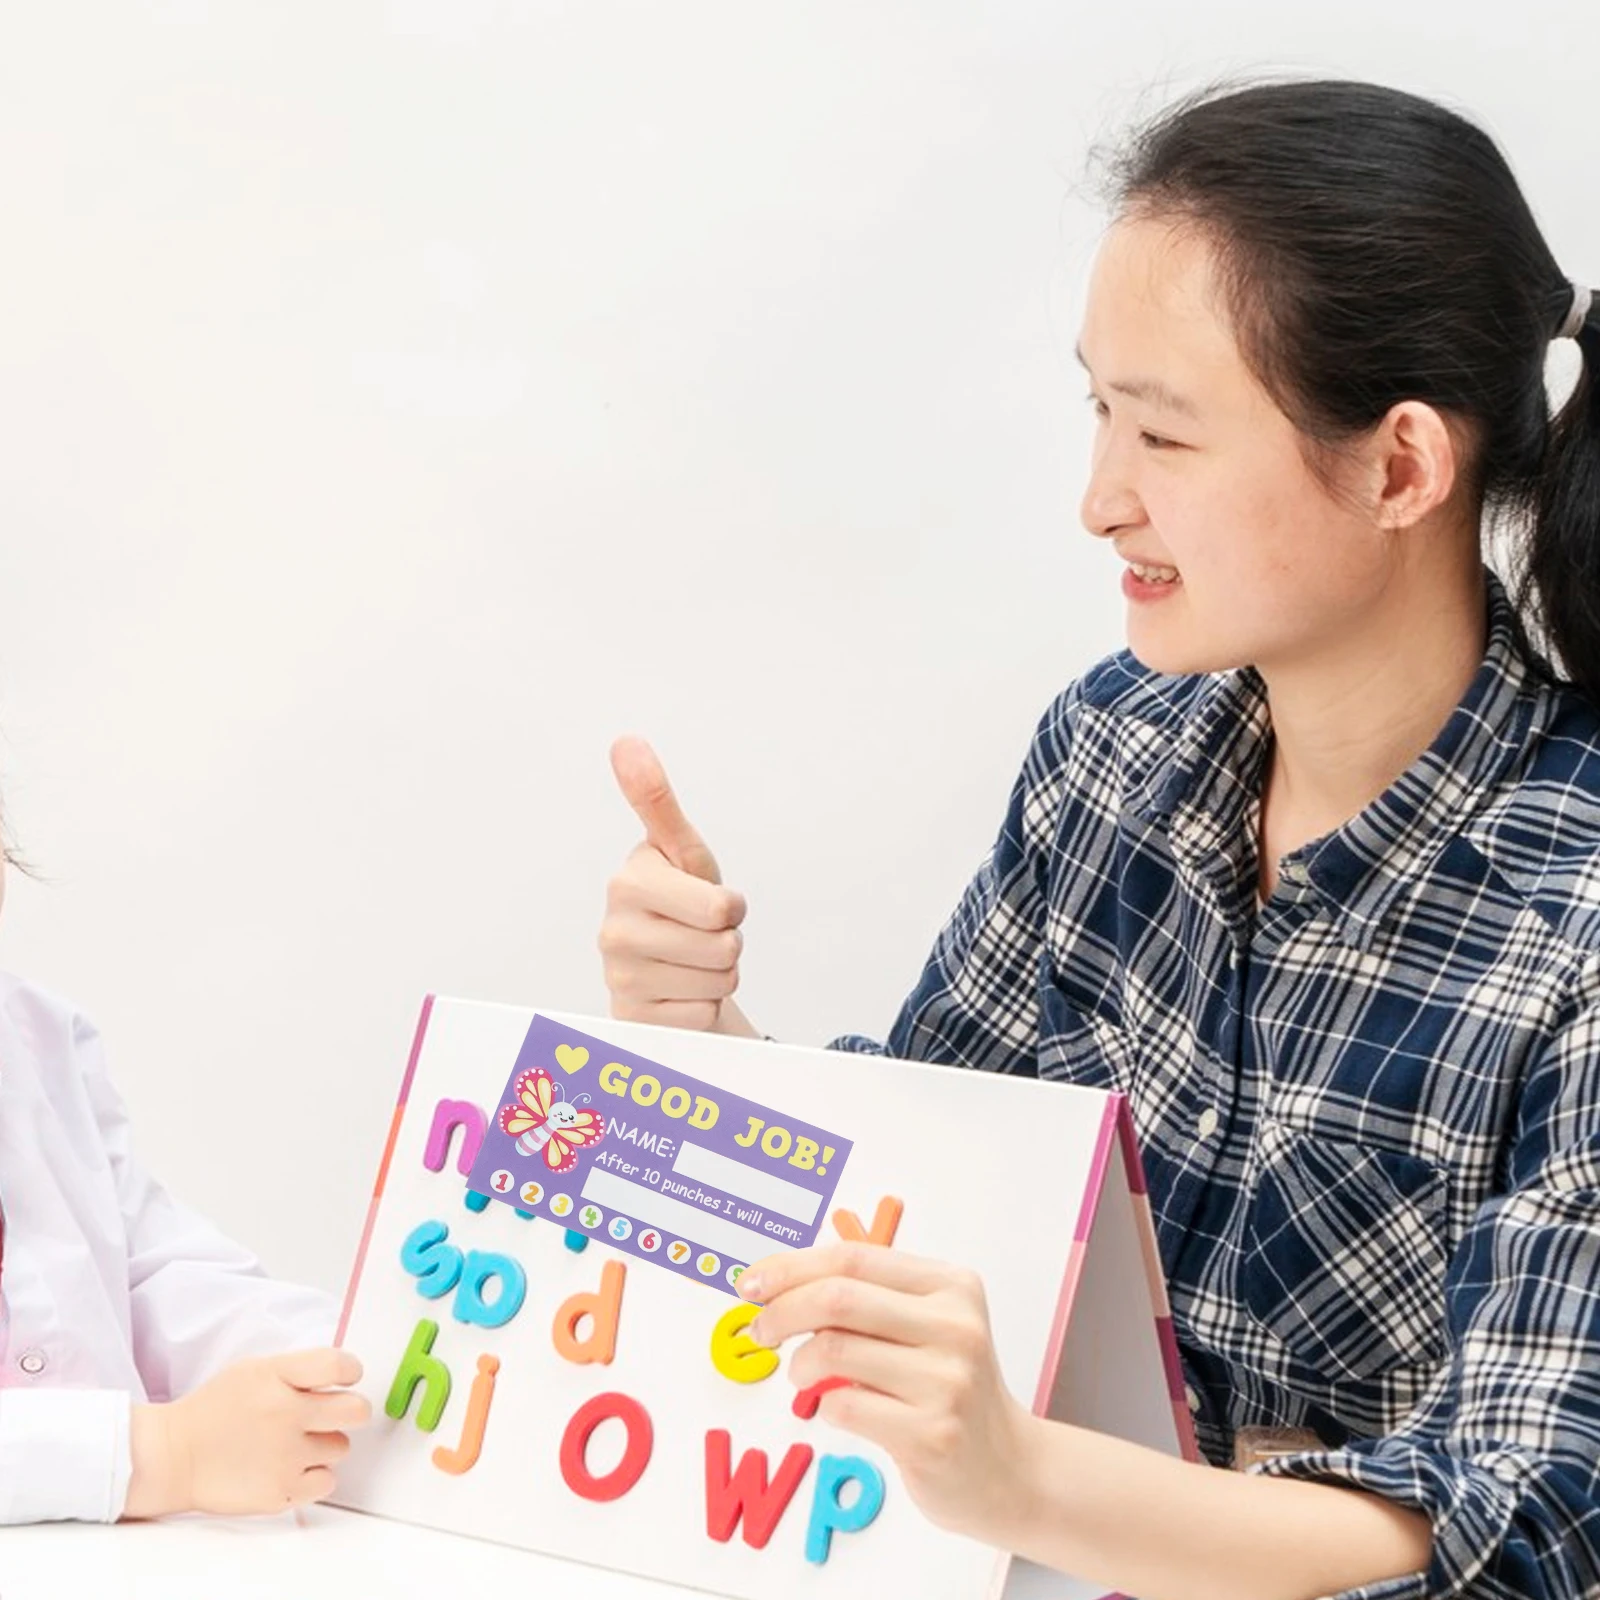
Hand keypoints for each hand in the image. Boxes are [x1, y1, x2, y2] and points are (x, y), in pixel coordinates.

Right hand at [125, 1348, 371, 1518]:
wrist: (172, 1457)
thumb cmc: (213, 1410)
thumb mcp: (254, 1369)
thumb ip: (298, 1370)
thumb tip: (342, 1375)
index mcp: (277, 1378)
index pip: (340, 1365)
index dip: (351, 1371)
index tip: (346, 1378)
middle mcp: (285, 1416)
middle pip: (356, 1411)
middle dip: (350, 1411)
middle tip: (332, 1415)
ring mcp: (284, 1457)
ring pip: (341, 1447)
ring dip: (325, 1445)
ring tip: (295, 1444)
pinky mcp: (280, 1492)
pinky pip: (327, 1481)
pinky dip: (315, 1476)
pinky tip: (292, 1467)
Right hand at [600, 736, 757, 1035]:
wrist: (662, 971)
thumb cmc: (679, 902)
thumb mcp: (680, 852)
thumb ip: (656, 800)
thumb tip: (626, 742)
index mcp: (629, 882)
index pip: (720, 907)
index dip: (729, 907)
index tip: (709, 902)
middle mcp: (614, 932)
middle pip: (724, 949)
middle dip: (726, 944)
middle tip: (700, 936)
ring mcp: (621, 980)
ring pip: (718, 984)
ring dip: (717, 976)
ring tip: (691, 963)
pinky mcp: (634, 1023)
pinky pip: (704, 1017)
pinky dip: (703, 1009)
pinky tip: (679, 994)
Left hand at [738, 1244, 1036, 1542]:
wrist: (1004, 1468)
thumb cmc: (949, 1388)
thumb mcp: (926, 1325)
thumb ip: (869, 1297)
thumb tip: (781, 1282)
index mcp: (951, 1285)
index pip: (853, 1258)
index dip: (792, 1266)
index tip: (753, 1282)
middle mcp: (955, 1326)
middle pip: (838, 1298)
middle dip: (782, 1310)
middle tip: (760, 1328)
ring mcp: (947, 1381)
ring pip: (833, 1350)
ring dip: (799, 1363)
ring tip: (802, 1374)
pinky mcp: (931, 1434)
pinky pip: (843, 1406)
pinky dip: (822, 1404)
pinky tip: (837, 1406)